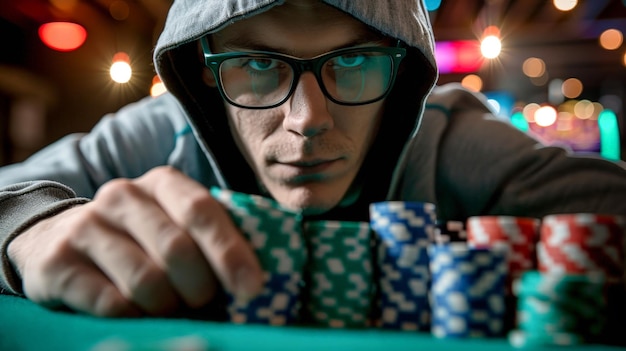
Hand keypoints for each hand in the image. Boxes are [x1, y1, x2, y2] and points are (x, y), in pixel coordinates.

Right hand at [7, 166, 262, 316]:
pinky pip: (110, 302)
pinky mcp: (58, 261)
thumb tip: (255, 280)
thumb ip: (211, 239)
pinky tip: (136, 313)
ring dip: (168, 306)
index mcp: (163, 183)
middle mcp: (122, 196)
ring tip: (169, 309)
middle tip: (203, 303)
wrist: (58, 239)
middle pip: (176, 249)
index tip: (252, 288)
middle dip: (200, 287)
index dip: (230, 252)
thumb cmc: (140, 239)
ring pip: (145, 280)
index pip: (202, 211)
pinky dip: (134, 317)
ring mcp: (86, 226)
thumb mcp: (175, 225)